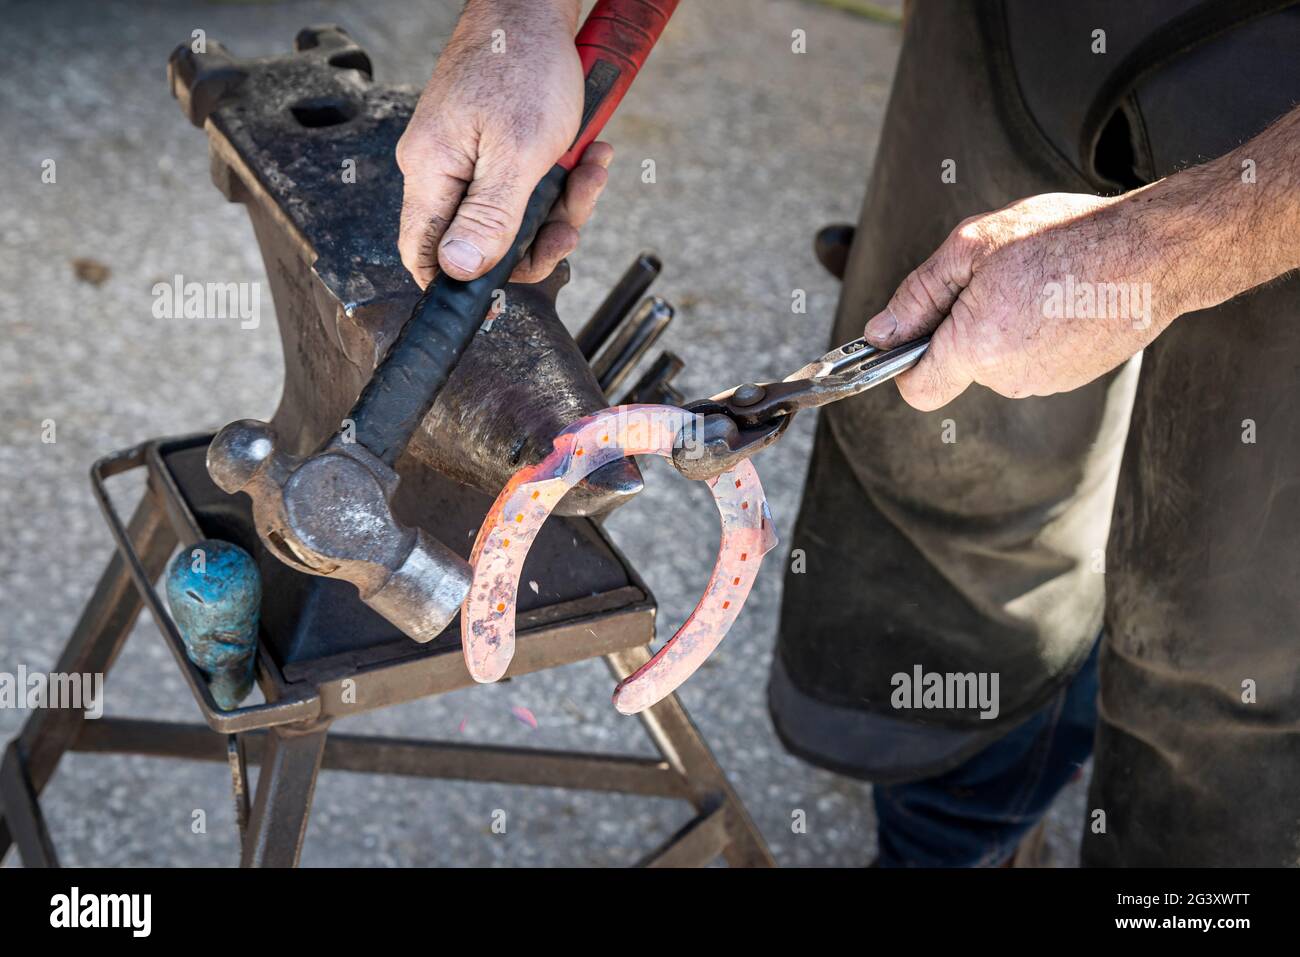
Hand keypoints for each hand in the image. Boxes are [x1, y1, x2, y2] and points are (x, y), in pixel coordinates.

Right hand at [396, 0, 608, 286]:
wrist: (538, 7)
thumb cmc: (524, 66)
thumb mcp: (517, 154)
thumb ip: (489, 218)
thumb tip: (456, 271)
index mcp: (432, 173)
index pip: (424, 254)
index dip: (459, 285)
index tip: (502, 296)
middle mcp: (445, 170)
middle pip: (482, 242)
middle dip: (537, 239)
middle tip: (570, 225)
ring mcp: (473, 158)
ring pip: (515, 216)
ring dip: (563, 205)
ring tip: (590, 169)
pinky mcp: (499, 147)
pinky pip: (531, 185)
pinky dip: (565, 178)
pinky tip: (590, 153)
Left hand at [863, 192, 1186, 410]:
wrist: (1154, 251)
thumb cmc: (1065, 239)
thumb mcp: (972, 247)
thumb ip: (918, 295)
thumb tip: (880, 333)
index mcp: (974, 349)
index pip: (918, 389)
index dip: (905, 362)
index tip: (912, 332)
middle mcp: (1007, 378)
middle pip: (960, 365)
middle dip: (962, 326)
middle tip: (993, 277)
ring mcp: (1044, 382)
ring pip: (998, 360)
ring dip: (1003, 325)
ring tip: (1036, 280)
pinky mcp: (1074, 376)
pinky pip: (1034, 357)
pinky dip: (1037, 331)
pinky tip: (1060, 295)